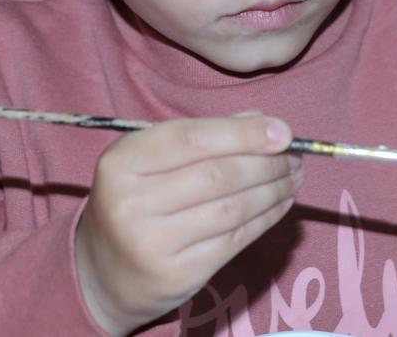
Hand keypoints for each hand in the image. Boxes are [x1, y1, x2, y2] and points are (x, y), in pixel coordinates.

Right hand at [75, 113, 302, 334]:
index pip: (192, 139)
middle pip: (217, 175)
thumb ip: (203, 136)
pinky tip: (280, 203)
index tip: (284, 131)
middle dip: (266, 163)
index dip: (243, 133)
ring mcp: (153, 244)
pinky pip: (235, 240)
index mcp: (122, 162)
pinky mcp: (179, 274)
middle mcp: (132, 203)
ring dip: (272, 190)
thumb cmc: (135, 202)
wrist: (102, 273)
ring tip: (292, 177)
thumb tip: (263, 122)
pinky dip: (265, 218)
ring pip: (232, 208)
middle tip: (294, 156)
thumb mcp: (150, 160)